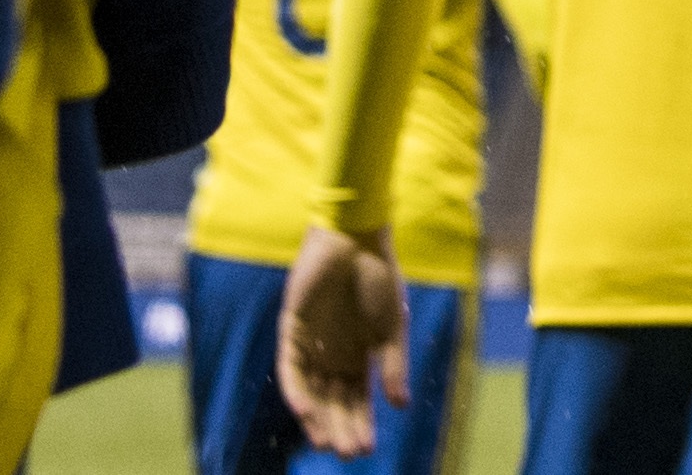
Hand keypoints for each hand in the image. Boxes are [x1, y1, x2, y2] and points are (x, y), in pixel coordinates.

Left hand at [277, 222, 411, 457]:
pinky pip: (290, 368)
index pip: (357, 399)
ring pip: (310, 392)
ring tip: (326, 442)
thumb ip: (393, 365)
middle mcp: (332, 354)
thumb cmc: (380, 277)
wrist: (357, 238)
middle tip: (347, 453)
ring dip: (316, 418)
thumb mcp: (392, 327)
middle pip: (333, 401)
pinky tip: (305, 411)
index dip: (362, 423)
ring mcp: (310, 343)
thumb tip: (401, 406)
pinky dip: (296, 390)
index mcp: (358, 355)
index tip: (368, 449)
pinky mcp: (291, 329)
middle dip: (340, 427)